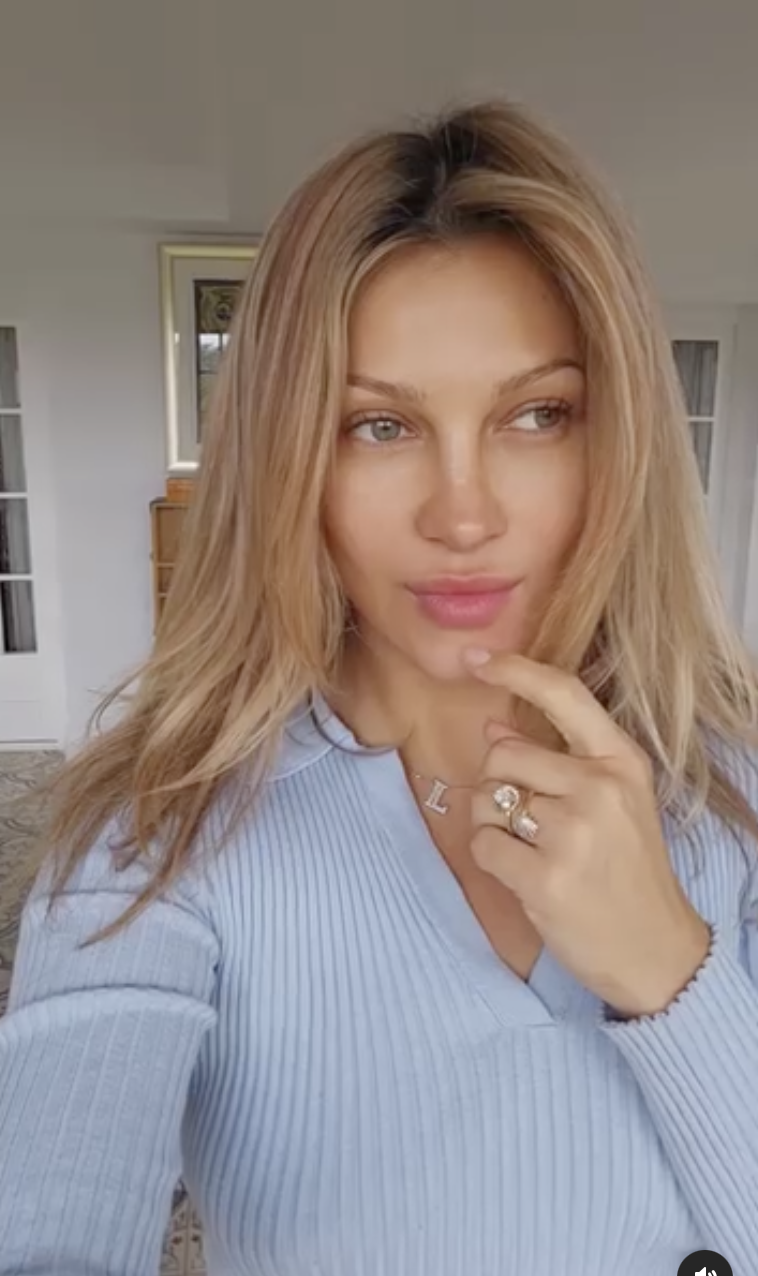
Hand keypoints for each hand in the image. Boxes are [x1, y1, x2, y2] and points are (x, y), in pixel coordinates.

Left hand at [465, 649, 711, 1017]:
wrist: (655, 949)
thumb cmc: (628, 869)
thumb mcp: (615, 802)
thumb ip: (560, 760)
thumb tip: (494, 725)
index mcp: (621, 762)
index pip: (564, 694)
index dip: (515, 669)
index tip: (476, 658)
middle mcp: (599, 788)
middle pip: (502, 753)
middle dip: (496, 781)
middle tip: (526, 817)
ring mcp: (571, 834)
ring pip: (485, 800)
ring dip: (492, 823)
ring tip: (530, 848)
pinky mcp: (544, 878)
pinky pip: (482, 845)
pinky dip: (491, 859)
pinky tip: (524, 873)